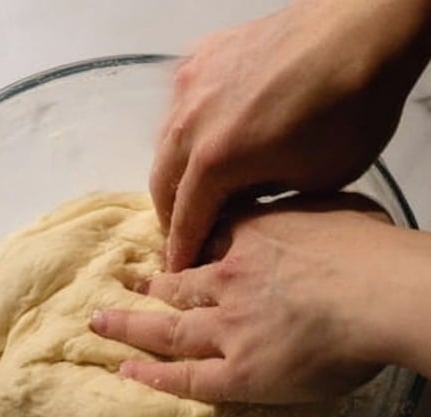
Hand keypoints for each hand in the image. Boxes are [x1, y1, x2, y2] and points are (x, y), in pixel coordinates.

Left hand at [90, 197, 393, 404]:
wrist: (382, 295)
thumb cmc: (376, 252)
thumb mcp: (338, 206)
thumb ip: (309, 213)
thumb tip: (308, 218)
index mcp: (257, 236)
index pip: (211, 237)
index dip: (188, 242)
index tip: (171, 244)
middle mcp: (231, 279)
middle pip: (178, 280)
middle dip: (148, 282)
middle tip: (122, 281)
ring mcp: (229, 328)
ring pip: (168, 327)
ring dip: (130, 324)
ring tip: (100, 322)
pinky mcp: (238, 373)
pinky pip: (186, 377)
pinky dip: (153, 375)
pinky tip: (127, 372)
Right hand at [153, 0, 430, 269]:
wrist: (368, 28)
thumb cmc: (349, 109)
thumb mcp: (309, 183)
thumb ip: (260, 204)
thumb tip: (237, 210)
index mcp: (214, 162)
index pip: (184, 222)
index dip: (181, 253)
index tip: (179, 273)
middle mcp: (190, 122)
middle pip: (162, 184)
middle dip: (171, 215)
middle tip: (186, 235)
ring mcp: (192, 84)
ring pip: (165, 143)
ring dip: (175, 171)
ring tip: (195, 188)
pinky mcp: (204, 55)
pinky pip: (180, 103)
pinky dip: (187, 128)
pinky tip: (207, 136)